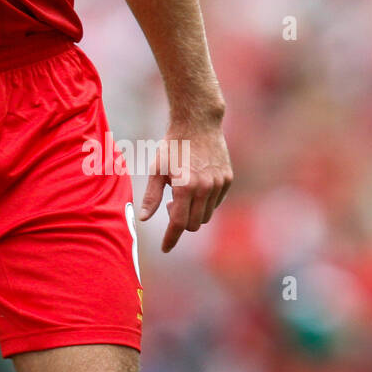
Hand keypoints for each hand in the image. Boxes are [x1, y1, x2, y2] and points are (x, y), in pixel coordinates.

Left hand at [139, 120, 231, 251]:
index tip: (165, 248)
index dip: (171, 238)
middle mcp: (205, 188)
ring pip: (206, 215)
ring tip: (182, 194)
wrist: (198, 123)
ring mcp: (219, 184)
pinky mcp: (227, 179)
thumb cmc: (173, 146)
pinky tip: (196, 188)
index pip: (178, 224)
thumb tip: (144, 219)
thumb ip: (151, 196)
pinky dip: (205, 203)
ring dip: (193, 213)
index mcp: (185, 187)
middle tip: (170, 204)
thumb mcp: (157, 169)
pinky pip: (216, 202)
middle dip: (181, 222)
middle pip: (193, 223)